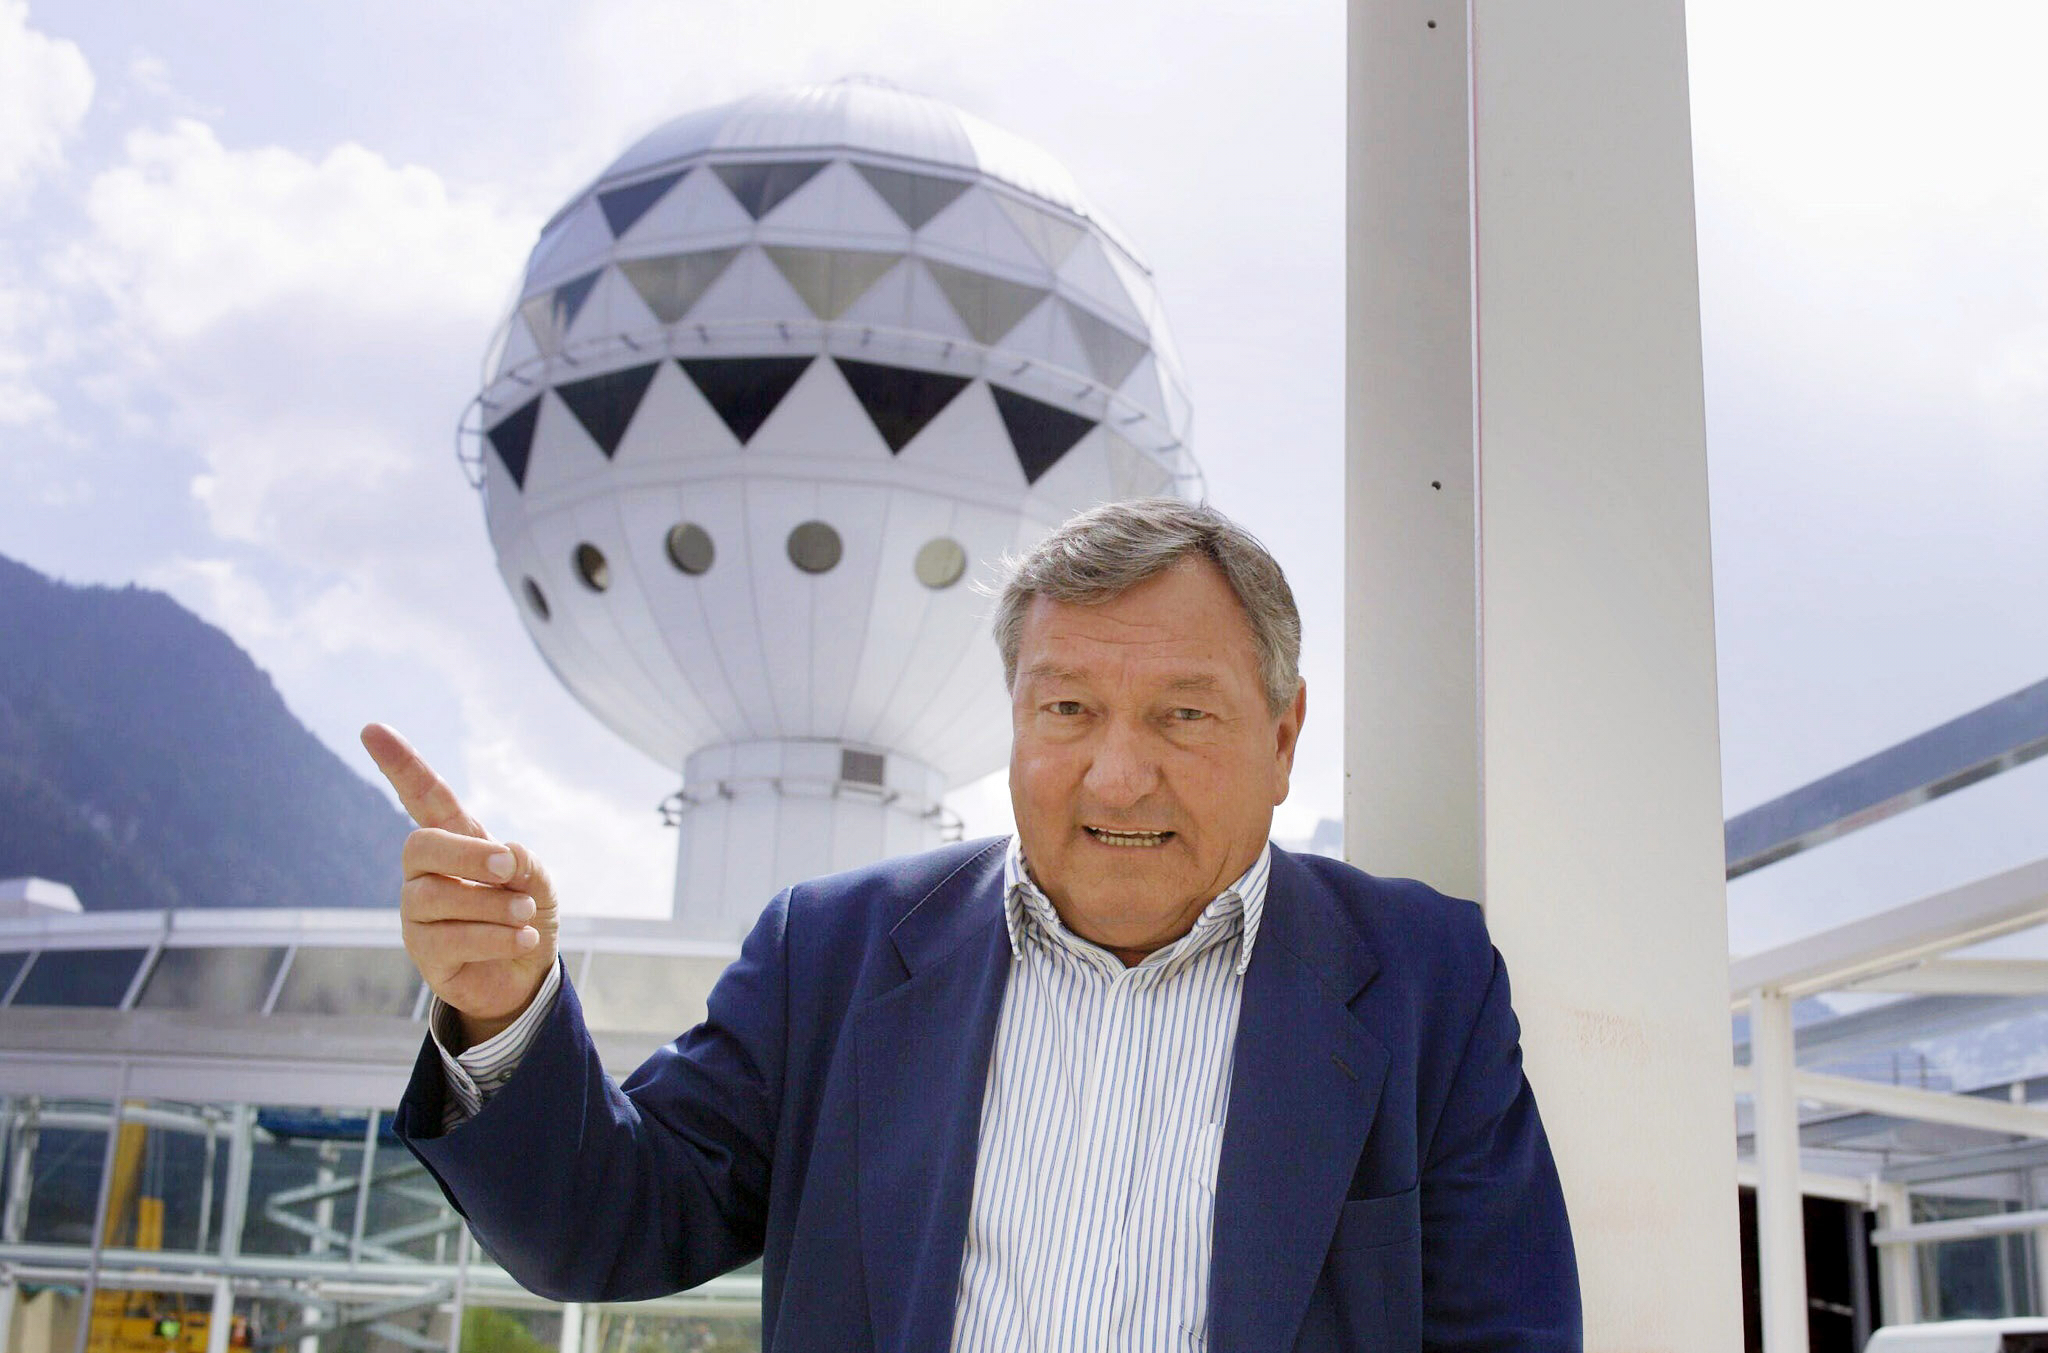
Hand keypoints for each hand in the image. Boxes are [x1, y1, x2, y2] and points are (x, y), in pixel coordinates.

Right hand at [361, 723, 558, 1047]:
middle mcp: (426, 873)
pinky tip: (523, 939)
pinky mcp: (423, 953)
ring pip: (436, 897)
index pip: (423, 797)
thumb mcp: (539, 882)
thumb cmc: (526, 915)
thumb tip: (504, 853)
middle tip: (509, 865)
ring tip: (526, 914)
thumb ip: (526, 862)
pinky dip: (494, 937)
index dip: (401, 765)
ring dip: (491, 904)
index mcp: (455, 841)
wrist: (526, 975)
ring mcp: (418, 914)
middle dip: (467, 854)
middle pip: (420, 846)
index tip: (372, 729)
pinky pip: (448, 939)